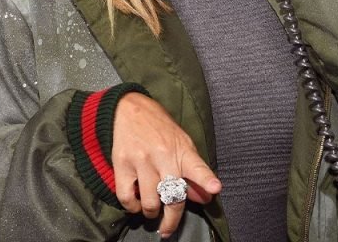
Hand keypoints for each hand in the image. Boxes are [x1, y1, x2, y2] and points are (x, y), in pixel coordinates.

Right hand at [112, 92, 221, 237]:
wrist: (128, 109)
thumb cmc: (159, 128)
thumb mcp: (182, 143)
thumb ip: (193, 171)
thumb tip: (205, 198)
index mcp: (182, 150)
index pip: (197, 166)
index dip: (206, 179)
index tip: (215, 188)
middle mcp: (163, 155)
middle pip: (172, 196)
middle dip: (171, 219)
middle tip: (167, 229)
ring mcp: (142, 160)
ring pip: (150, 201)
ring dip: (151, 213)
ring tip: (151, 211)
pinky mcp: (122, 163)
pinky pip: (126, 196)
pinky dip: (131, 206)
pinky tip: (135, 203)